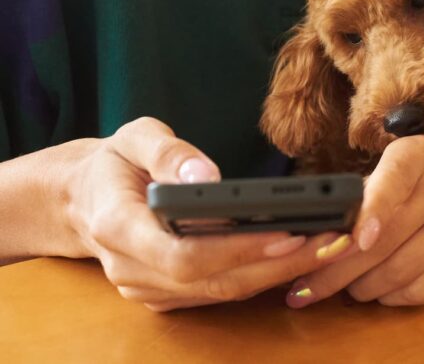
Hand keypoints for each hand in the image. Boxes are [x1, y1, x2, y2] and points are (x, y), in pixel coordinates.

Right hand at [62, 117, 348, 310]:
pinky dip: (263, 276)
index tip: (289, 233)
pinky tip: (301, 256)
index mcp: (118, 227)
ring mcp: (148, 288)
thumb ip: (168, 152)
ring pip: (222, 292)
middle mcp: (131, 268)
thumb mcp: (134, 137)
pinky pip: (220, 292)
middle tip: (331, 241)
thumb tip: (207, 173)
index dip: (238, 250)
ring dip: (280, 273)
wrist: (83, 199)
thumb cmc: (115, 163)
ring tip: (329, 246)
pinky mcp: (167, 294)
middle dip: (279, 264)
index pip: (184, 254)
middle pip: (214, 281)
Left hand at [285, 136, 423, 307]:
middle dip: (340, 269)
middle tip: (307, 286)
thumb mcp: (393, 173)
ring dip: (363, 287)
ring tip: (343, 289)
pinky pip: (423, 288)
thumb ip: (359, 198)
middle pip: (388, 237)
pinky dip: (391, 297)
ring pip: (402, 269)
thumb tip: (315, 239)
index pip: (394, 179)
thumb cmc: (420, 184)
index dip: (372, 211)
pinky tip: (377, 292)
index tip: (353, 240)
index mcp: (418, 155)